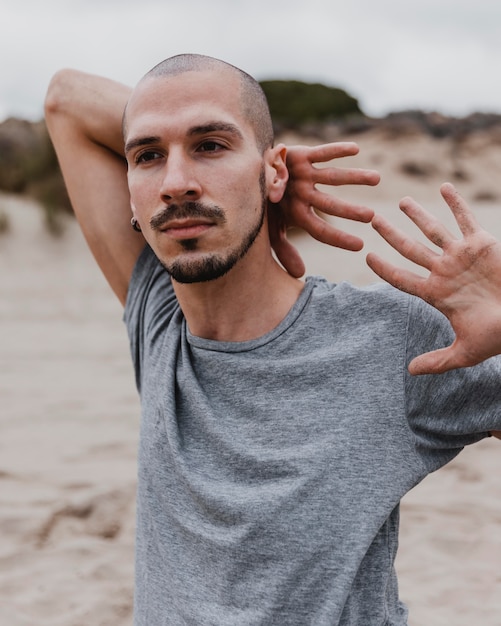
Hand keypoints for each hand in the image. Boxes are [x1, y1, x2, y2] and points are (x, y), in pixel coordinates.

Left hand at [269, 142, 379, 276]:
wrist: (253, 172)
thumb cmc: (269, 206)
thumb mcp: (272, 229)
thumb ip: (284, 250)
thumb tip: (298, 276)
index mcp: (295, 214)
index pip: (319, 230)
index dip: (338, 239)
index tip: (360, 246)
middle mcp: (300, 195)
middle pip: (328, 204)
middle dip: (349, 211)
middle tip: (371, 216)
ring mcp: (302, 174)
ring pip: (331, 176)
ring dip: (354, 177)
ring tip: (377, 178)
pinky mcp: (301, 155)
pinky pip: (321, 152)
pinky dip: (337, 150)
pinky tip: (355, 149)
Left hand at [366, 183, 500, 374]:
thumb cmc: (497, 337)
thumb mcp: (464, 352)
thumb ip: (437, 361)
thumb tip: (410, 372)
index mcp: (435, 294)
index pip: (402, 278)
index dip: (384, 268)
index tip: (367, 257)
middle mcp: (444, 271)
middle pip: (409, 248)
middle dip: (390, 234)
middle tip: (372, 219)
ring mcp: (461, 256)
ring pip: (433, 230)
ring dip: (417, 215)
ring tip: (400, 202)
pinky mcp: (482, 244)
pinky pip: (465, 219)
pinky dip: (455, 203)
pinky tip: (443, 188)